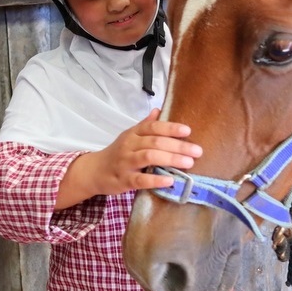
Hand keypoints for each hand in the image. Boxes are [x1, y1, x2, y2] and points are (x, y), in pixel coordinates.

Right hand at [55, 108, 201, 209]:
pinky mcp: (124, 180)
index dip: (170, 128)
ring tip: (188, 163)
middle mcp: (129, 145)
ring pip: (149, 157)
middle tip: (197, 151)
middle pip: (155, 142)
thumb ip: (145, 125)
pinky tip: (170, 180)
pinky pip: (141, 179)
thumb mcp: (130, 135)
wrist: (94, 171)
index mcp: (133, 133)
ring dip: (171, 159)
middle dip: (178, 146)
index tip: (187, 131)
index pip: (153, 127)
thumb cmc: (118, 153)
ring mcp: (126, 162)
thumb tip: (159, 110)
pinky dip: (156, 179)